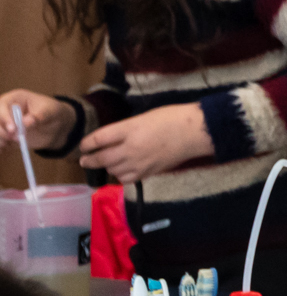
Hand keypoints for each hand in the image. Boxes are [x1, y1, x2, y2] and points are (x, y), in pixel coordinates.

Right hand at [0, 91, 77, 152]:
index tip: (13, 129)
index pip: (2, 106)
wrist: (55, 125)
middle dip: (1, 130)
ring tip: (9, 144)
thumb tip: (26, 122)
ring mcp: (4, 123)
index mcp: (15, 99)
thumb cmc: (52, 112)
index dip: (5, 117)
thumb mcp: (50, 111)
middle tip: (13, 139)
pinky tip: (4, 150)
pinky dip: (0, 146)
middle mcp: (5, 110)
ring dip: (0, 139)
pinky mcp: (5, 134)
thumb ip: (39, 115)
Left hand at [78, 104, 211, 183]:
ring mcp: (139, 163)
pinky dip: (120, 176)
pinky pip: (126, 179)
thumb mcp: (143, 117)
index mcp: (128, 129)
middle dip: (89, 160)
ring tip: (106, 164)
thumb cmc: (171, 118)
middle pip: (101, 158)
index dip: (86, 143)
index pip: (98, 139)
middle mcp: (130, 148)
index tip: (83, 146)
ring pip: (112, 170)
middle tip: (84, 161)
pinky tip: (122, 171)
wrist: (195, 132)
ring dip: (106, 167)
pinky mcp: (148, 172)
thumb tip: (110, 140)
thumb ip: (124, 129)